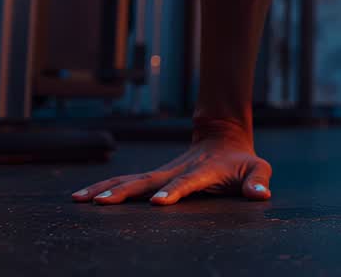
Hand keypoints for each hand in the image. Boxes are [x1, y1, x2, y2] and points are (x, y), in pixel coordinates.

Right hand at [70, 122, 271, 205]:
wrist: (223, 137)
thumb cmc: (242, 160)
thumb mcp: (258, 168)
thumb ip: (259, 181)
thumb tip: (260, 195)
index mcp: (204, 171)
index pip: (187, 182)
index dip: (174, 191)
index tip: (156, 202)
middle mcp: (178, 169)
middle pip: (149, 180)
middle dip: (125, 191)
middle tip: (101, 202)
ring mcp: (164, 171)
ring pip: (132, 179)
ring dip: (107, 188)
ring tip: (80, 199)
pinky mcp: (154, 175)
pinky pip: (127, 181)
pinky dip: (106, 187)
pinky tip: (82, 197)